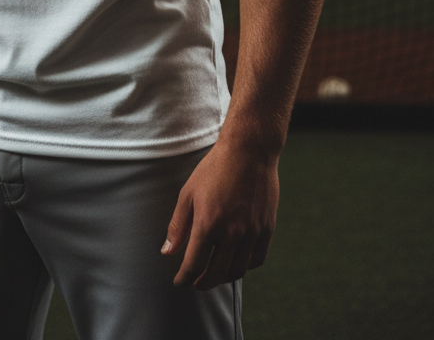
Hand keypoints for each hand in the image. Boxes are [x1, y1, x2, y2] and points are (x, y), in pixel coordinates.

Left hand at [161, 139, 278, 288]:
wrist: (249, 150)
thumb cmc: (214, 169)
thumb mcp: (188, 193)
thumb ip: (178, 226)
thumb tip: (167, 253)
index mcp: (207, 224)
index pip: (193, 266)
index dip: (184, 279)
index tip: (179, 282)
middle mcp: (231, 233)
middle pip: (215, 274)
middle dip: (202, 283)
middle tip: (195, 282)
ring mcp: (251, 232)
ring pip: (236, 271)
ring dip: (223, 278)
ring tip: (214, 274)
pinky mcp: (266, 229)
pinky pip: (256, 260)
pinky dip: (244, 266)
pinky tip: (235, 261)